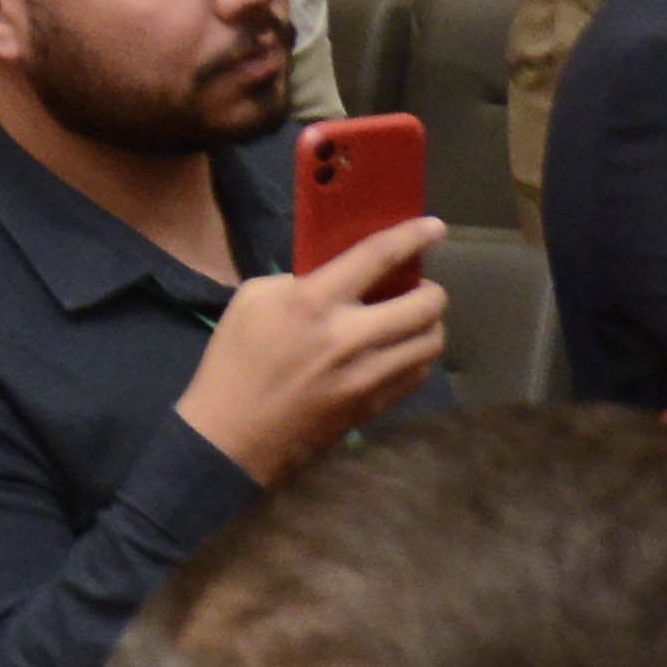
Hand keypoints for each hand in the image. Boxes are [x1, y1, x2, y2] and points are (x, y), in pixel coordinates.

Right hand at [177, 221, 450, 485]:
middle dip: (430, 291)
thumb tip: (341, 276)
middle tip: (417, 289)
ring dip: (429, 326)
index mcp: (315, 303)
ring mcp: (367, 377)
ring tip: (411, 322)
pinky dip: (417, 357)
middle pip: (426, 305)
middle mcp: (351, 338)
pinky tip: (400, 352)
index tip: (435, 227)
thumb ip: (302, 281)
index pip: (379, 257)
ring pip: (431, 343)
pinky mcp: (373, 406)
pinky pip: (418, 374)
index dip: (413, 236)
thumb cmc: (234, 362)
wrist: (231, 438)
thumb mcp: (253, 300)